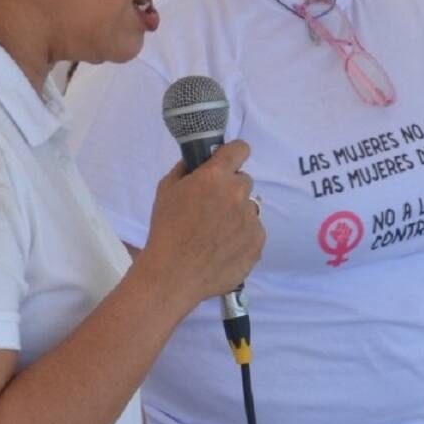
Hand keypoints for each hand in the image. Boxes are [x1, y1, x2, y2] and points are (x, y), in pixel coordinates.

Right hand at [142, 141, 265, 307]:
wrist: (174, 274)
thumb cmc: (166, 230)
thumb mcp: (166, 191)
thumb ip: (185, 170)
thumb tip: (198, 161)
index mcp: (216, 177)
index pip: (240, 149)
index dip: (233, 155)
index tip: (227, 164)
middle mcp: (238, 194)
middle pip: (243, 182)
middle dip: (230, 190)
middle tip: (212, 209)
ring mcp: (251, 219)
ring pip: (249, 209)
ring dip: (237, 215)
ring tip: (216, 235)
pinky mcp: (258, 242)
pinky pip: (254, 232)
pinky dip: (242, 238)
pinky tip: (224, 249)